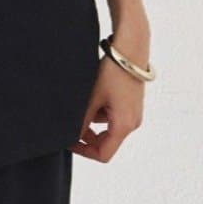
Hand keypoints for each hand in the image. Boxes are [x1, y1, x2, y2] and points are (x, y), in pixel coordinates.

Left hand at [73, 36, 149, 162]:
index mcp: (124, 125)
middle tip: (70, 122)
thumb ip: (82, 122)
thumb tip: (72, 137)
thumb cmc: (113, 72)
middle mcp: (132, 123)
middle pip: (105, 143)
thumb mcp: (92, 98)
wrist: (129, 49)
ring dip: (92, 120)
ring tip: (84, 99)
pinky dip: (100, 110)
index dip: (83, 151)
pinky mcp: (131, 104)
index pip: (103, 154)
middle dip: (86, 136)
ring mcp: (133, 113)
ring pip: (107, 128)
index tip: (68, 141)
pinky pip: (112, 116)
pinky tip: (94, 93)